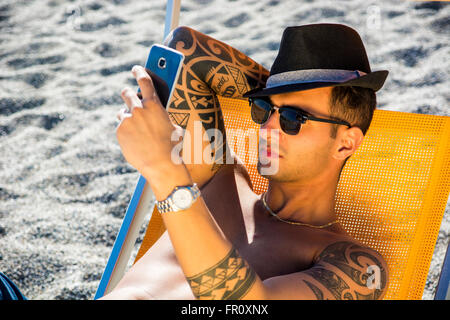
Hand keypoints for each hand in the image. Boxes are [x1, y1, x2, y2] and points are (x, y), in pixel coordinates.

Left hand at [116, 65, 182, 181]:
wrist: (161, 164)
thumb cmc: (172, 147)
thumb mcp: (173, 127)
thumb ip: (162, 116)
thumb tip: (156, 116)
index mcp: (154, 104)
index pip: (144, 80)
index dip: (139, 71)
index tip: (136, 69)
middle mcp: (138, 109)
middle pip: (127, 93)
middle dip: (127, 93)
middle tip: (128, 96)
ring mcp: (127, 121)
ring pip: (122, 113)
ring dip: (127, 116)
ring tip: (135, 127)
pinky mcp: (120, 132)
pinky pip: (121, 129)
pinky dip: (127, 133)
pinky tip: (135, 142)